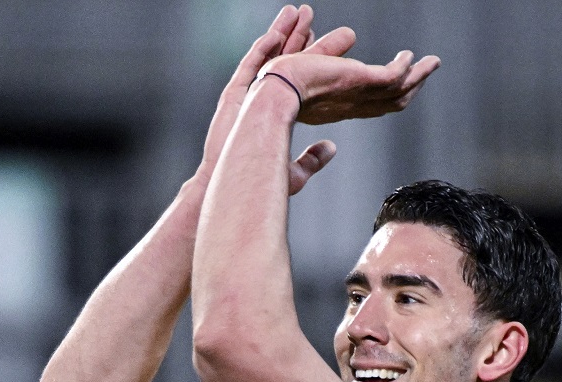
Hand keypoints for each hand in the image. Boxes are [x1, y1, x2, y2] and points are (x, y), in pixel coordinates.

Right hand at [198, 5, 351, 193]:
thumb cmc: (258, 184)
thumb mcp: (293, 170)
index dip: (309, 62)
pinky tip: (276, 33)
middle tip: (311, 17)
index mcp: (274, 118)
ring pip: (268, 58)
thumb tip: (331, 148)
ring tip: (296, 12)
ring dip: (282, 34)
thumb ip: (312, 157)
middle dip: (298, 39)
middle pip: (283, 63)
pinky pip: (251, 66)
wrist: (230, 185)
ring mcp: (246, 98)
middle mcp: (260, 103)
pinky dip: (263, 49)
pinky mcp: (234, 96)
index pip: (297, 82)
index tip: (321, 44)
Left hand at [257, 48, 440, 126]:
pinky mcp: (360, 80)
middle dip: (412, 86)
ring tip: (432, 62)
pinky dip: (405, 67)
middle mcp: (351, 106)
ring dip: (418, 75)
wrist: (272, 93)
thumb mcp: (293, 71)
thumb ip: (307, 51)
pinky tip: (410, 55)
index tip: (399, 81)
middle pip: (391, 101)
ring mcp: (357, 95)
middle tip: (427, 70)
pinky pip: (392, 76)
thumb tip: (306, 19)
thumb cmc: (272, 90)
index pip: (371, 105)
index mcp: (337, 107)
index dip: (388, 95)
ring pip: (398, 90)